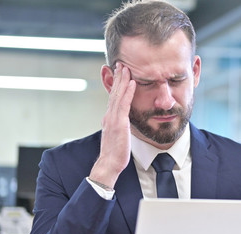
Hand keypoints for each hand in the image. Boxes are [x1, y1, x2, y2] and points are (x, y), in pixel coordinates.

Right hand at [89, 63, 135, 188]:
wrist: (109, 164)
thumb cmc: (114, 153)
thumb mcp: (116, 136)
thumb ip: (117, 126)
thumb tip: (120, 122)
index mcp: (109, 118)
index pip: (113, 97)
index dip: (116, 84)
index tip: (118, 73)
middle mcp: (109, 115)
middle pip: (114, 92)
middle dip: (117, 77)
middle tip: (120, 63)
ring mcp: (113, 118)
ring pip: (118, 95)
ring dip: (122, 80)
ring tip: (125, 67)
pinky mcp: (119, 123)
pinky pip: (124, 104)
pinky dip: (128, 92)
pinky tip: (132, 82)